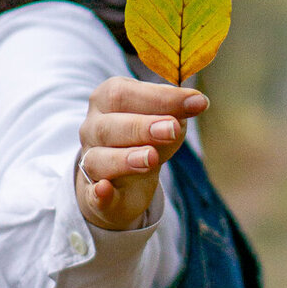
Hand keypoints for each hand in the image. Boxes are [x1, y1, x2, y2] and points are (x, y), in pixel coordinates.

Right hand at [76, 78, 207, 231]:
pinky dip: (97, 193)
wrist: (128, 178)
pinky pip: (92, 194)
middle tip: (173, 129)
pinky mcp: (95, 194)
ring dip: (125, 159)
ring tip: (151, 158)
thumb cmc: (148, 138)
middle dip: (142, 127)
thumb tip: (197, 102)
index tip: (196, 102)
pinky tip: (104, 190)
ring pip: (98, 159)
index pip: (123, 94)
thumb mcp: (165, 119)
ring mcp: (89, 161)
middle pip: (109, 126)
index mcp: (106, 99)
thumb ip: (177, 110)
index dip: (160, 98)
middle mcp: (92, 128)